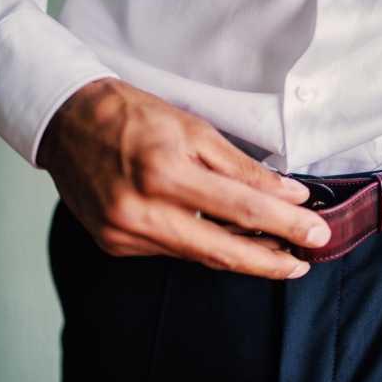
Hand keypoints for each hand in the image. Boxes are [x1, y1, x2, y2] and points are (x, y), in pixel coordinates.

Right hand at [38, 78, 330, 278]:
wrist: (65, 122)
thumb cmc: (134, 116)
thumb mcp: (196, 130)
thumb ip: (244, 169)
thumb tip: (290, 194)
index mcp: (164, 172)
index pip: (241, 208)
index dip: (285, 224)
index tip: (316, 234)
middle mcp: (141, 210)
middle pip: (221, 250)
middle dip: (269, 262)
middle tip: (303, 264)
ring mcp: (124, 233)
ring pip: (198, 256)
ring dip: (241, 257)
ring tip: (276, 255)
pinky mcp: (115, 244)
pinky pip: (174, 252)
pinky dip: (205, 248)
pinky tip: (230, 243)